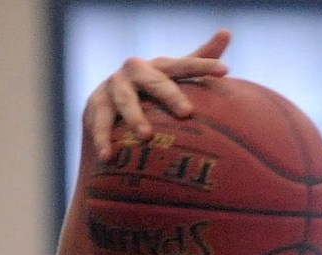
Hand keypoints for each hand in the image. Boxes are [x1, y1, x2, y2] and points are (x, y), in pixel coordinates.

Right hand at [85, 29, 230, 159]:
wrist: (108, 103)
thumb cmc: (151, 92)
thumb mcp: (173, 76)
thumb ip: (198, 59)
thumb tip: (226, 31)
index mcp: (157, 67)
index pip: (184, 65)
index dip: (204, 65)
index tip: (225, 71)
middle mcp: (134, 72)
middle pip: (153, 81)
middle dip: (169, 95)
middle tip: (187, 112)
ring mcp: (113, 87)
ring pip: (124, 100)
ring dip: (134, 117)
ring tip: (146, 136)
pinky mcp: (95, 106)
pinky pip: (99, 123)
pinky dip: (102, 139)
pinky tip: (108, 156)